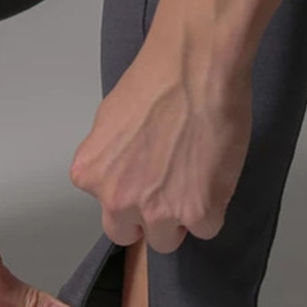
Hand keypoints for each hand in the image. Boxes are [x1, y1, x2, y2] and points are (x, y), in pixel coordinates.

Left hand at [69, 23, 252, 253]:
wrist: (193, 66)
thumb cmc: (155, 80)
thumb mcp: (109, 122)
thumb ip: (111, 158)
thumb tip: (122, 171)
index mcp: (91, 176)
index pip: (108, 211)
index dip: (131, 199)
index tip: (148, 183)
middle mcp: (117, 199)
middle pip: (132, 234)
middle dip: (150, 218)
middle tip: (172, 186)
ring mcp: (157, 210)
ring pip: (168, 239)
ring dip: (182, 217)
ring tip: (197, 180)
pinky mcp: (197, 211)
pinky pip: (206, 229)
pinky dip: (214, 208)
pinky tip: (215, 176)